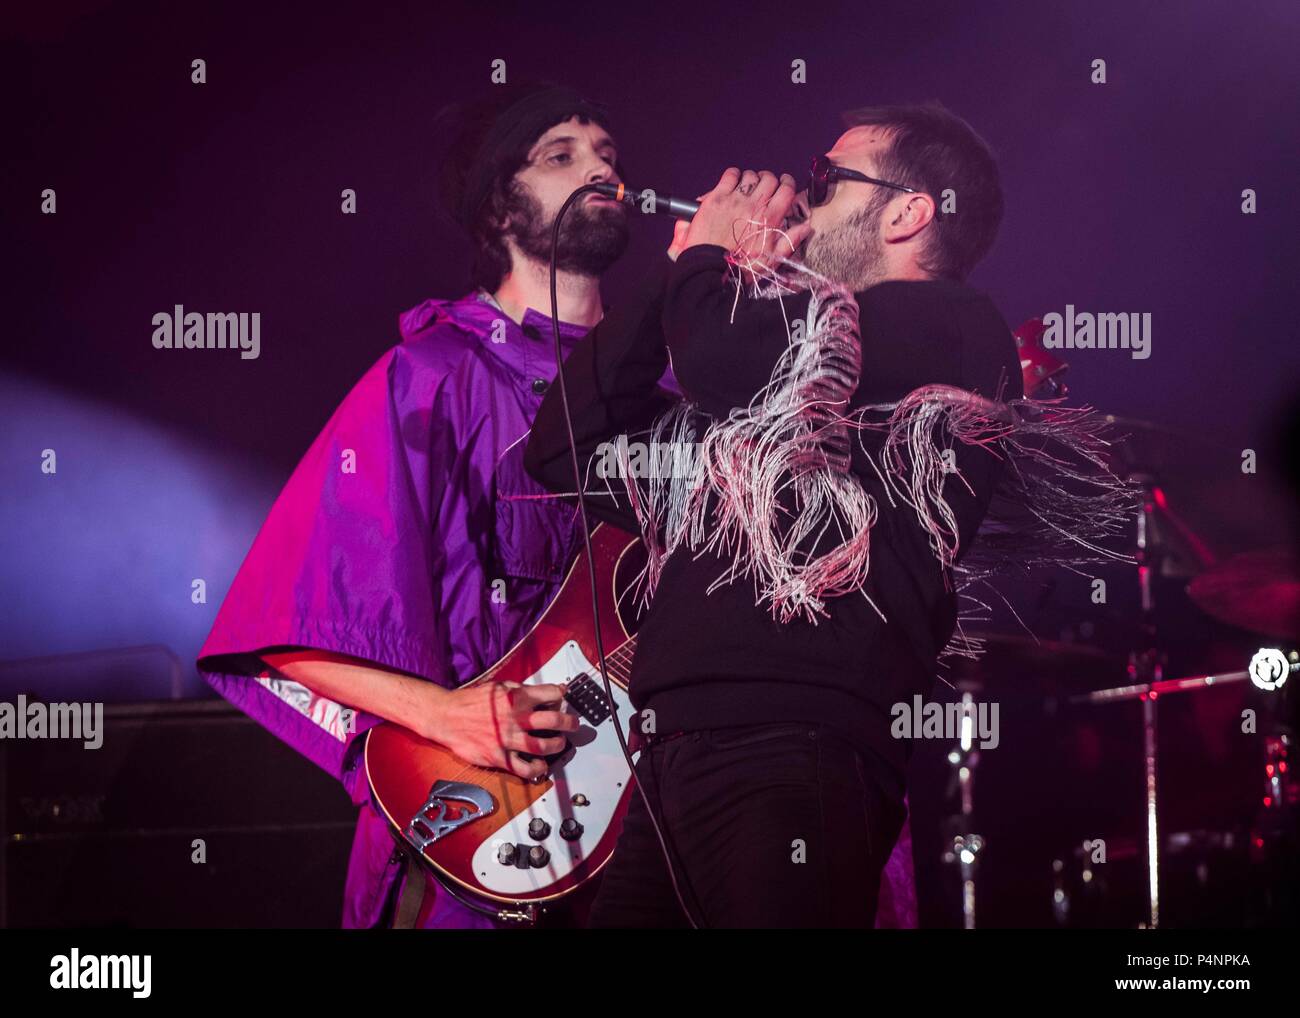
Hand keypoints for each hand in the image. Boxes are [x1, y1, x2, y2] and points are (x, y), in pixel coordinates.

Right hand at [421, 681, 578, 779]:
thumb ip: (521, 689)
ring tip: (559, 744)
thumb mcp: (498, 686)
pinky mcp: (498, 756)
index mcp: (516, 698)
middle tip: (573, 724)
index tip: (564, 699)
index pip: (551, 694)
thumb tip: (544, 690)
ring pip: (543, 746)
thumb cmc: (471, 701)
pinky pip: (524, 768)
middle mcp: (515, 718)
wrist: (446, 716)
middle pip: (554, 721)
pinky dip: (537, 769)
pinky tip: (541, 765)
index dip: (562, 696)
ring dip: (557, 746)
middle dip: (570, 722)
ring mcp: (507, 739)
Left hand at [676, 168, 811, 278]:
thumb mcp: (771, 259)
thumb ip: (790, 241)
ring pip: (750, 176)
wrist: (710, 269)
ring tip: (748, 187)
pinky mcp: (717, 198)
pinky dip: (733, 175)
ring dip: (751, 179)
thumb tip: (806, 227)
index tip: (785, 184)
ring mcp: (735, 200)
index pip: (787, 190)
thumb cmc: (740, 267)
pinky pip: (729, 175)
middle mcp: (754, 206)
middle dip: (770, 180)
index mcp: (770, 219)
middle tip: (765, 187)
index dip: (788, 184)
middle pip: (769, 179)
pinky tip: (733, 182)